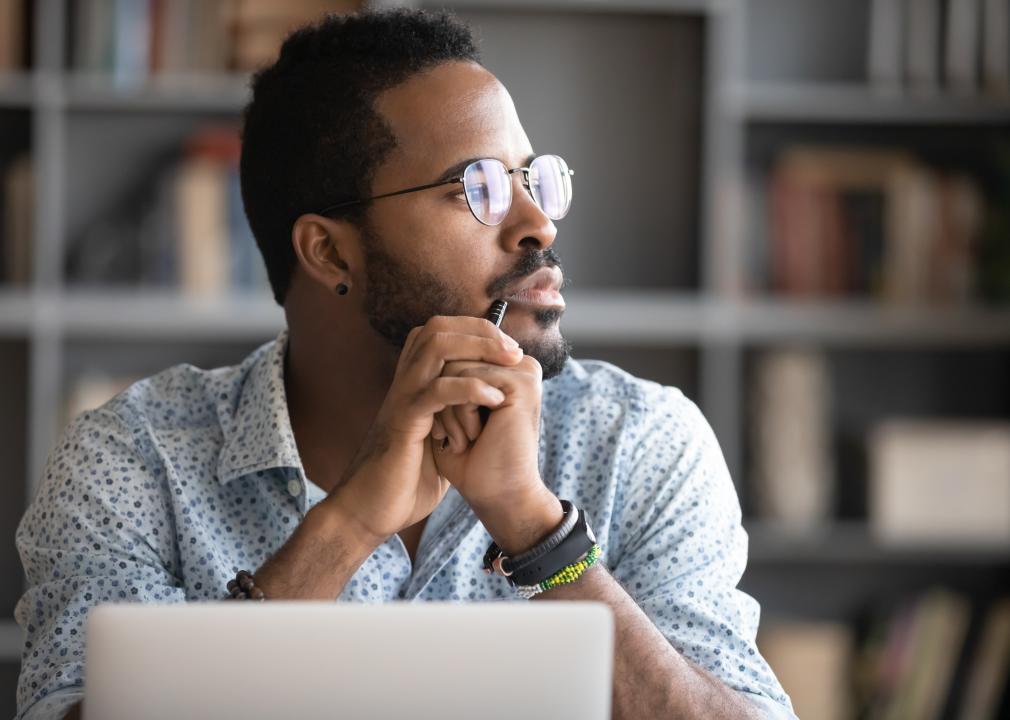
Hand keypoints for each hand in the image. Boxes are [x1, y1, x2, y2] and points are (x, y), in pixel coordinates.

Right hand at [322, 316, 523, 545]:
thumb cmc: (405, 480)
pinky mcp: (404, 421)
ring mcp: (402, 398)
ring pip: (436, 346)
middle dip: (480, 331)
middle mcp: (404, 383)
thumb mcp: (439, 441)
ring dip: (478, 348)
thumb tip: (490, 408)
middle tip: (513, 350)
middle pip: (438, 328)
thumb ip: (455, 418)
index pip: (439, 332)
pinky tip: (494, 399)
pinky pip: (437, 390)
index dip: (475, 330)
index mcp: (413, 385)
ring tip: (509, 362)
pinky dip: (470, 388)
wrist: (370, 512)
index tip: (509, 348)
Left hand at [430, 350, 560, 551]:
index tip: (455, 427)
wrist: (495, 497)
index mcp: (507, 368)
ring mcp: (524, 372)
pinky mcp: (522, 385)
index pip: (454, 354)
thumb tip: (432, 341)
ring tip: (470, 438)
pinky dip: (461, 414)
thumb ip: (449, 373)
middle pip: (453, 357)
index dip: (441, 391)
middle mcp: (519, 365)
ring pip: (455, 369)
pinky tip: (477, 437)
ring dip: (451, 411)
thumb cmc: (471, 460)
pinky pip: (467, 381)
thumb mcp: (454, 407)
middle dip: (444, 401)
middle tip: (463, 437)